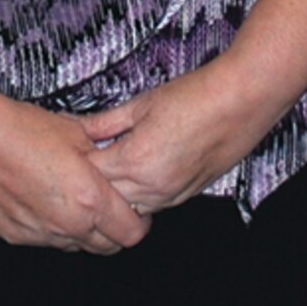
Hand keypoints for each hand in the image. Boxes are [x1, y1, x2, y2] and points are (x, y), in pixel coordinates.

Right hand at [0, 84, 149, 253]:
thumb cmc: (20, 126)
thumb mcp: (73, 129)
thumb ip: (101, 153)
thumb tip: (116, 159)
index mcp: (90, 198)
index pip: (133, 233)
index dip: (137, 220)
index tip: (132, 206)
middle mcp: (69, 224)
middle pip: (108, 246)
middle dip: (113, 229)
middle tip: (105, 204)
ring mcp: (41, 234)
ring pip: (75, 245)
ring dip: (80, 228)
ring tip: (68, 196)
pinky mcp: (16, 235)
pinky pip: (45, 239)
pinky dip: (50, 225)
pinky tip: (39, 196)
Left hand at [80, 59, 281, 214]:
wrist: (238, 103)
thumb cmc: (193, 98)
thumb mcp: (141, 104)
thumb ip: (107, 122)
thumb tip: (80, 128)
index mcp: (135, 161)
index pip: (91, 175)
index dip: (77, 162)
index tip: (68, 151)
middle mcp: (152, 186)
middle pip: (106, 197)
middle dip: (92, 182)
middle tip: (81, 162)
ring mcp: (171, 195)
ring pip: (128, 208)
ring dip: (115, 193)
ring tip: (106, 169)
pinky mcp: (186, 196)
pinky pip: (152, 205)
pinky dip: (138, 195)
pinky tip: (133, 175)